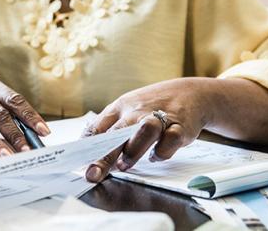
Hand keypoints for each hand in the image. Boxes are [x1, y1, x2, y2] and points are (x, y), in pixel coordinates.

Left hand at [83, 78, 210, 181]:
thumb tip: (85, 147)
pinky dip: (162, 151)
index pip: (98, 127)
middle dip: (103, 155)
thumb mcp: (126, 109)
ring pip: (144, 131)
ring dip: (133, 150)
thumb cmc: (152, 105)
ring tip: (124, 166)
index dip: (86, 146)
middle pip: (117, 132)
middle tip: (93, 173)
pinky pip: (171, 140)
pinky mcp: (180, 126)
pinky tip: (155, 156)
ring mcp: (159, 117)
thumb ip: (108, 127)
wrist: (190, 93)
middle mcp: (137, 111)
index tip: (77, 162)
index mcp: (120, 107)